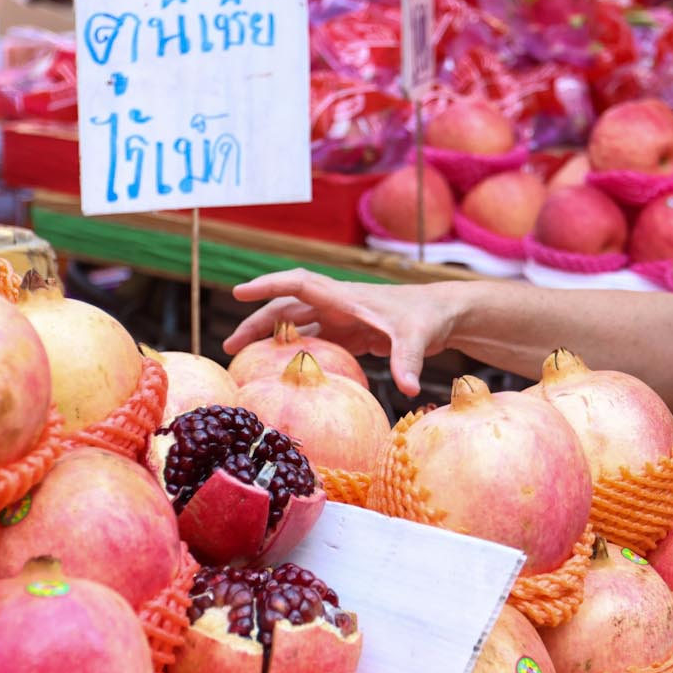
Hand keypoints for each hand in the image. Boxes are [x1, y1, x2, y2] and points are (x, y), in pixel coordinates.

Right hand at [225, 271, 456, 396]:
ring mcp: (340, 320)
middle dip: (257, 322)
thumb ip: (410, 361)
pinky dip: (291, 353)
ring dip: (269, 338)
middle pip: (287, 307)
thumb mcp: (419, 338)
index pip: (299, 283)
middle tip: (230, 346)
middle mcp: (336, 305)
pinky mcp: (346, 335)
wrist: (442, 315)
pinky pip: (311, 342)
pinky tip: (276, 371)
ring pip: (294, 325)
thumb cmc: (429, 318)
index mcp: (345, 297)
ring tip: (242, 359)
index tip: (239, 292)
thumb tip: (410, 389)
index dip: (269, 285)